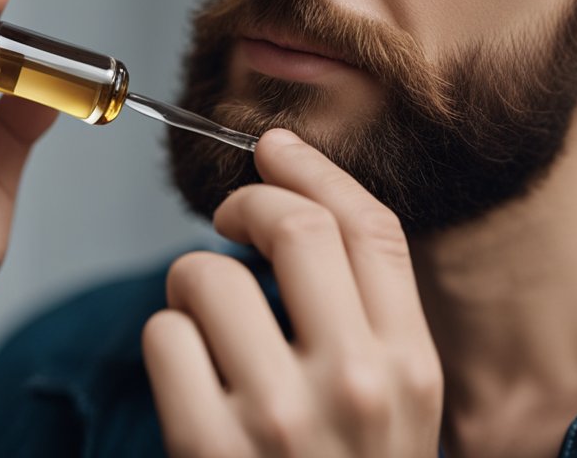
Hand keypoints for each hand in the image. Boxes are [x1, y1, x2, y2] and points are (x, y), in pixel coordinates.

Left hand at [143, 129, 443, 456]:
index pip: (370, 227)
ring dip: (190, 285)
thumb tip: (300, 206)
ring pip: (208, 277)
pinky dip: (164, 342)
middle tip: (227, 218)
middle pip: (294, 227)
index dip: (316, 170)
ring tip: (203, 323)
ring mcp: (281, 418)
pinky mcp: (210, 450)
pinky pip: (164, 338)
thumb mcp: (397, 407)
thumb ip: (369, 319)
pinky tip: (186, 378)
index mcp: (413, 365)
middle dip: (247, 203)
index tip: (277, 149)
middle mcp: (357, 383)